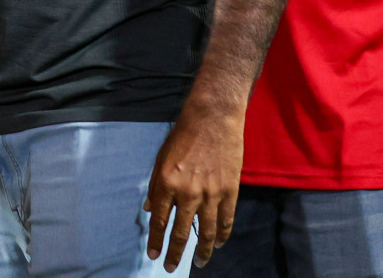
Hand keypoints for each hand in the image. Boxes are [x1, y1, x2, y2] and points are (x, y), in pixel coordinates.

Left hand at [145, 96, 243, 271]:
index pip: (160, 221)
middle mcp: (188, 192)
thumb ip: (155, 187)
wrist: (212, 119)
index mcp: (167, 183)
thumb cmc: (183, 136)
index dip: (156, 241)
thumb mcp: (160, 159)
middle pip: (182, 232)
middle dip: (175, 253)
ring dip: (203, 251)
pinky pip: (226, 220)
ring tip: (198, 262)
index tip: (153, 255)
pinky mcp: (230, 191)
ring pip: (207, 232)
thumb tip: (152, 211)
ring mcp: (211, 193)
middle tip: (171, 267)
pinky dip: (223, 235)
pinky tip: (219, 244)